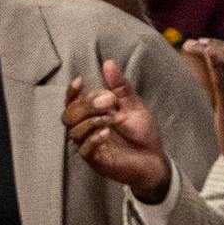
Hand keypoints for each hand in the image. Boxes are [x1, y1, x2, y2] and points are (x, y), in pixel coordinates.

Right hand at [62, 60, 171, 201]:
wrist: (155, 160)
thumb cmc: (142, 133)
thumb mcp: (133, 106)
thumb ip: (120, 87)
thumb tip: (108, 63)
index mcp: (92, 115)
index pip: (72, 103)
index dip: (71, 92)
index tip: (80, 81)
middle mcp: (86, 130)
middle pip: (68, 116)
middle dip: (85, 106)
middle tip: (106, 102)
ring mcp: (89, 146)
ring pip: (73, 132)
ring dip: (90, 121)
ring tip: (111, 119)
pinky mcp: (96, 161)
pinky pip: (84, 150)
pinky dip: (93, 139)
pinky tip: (106, 133)